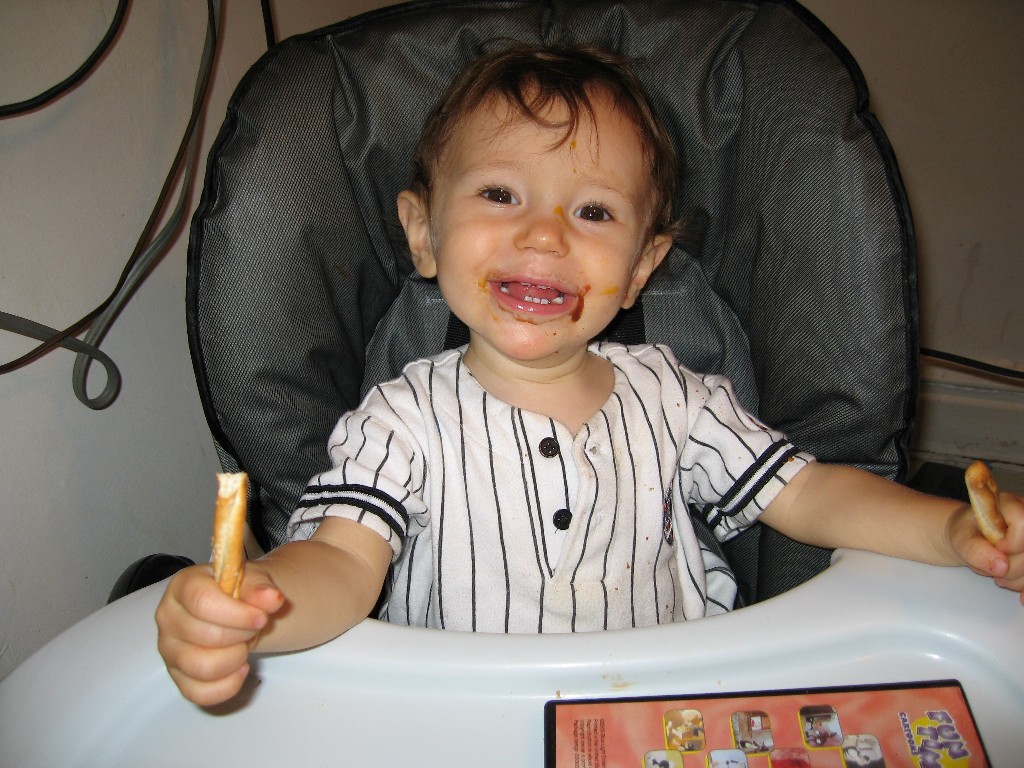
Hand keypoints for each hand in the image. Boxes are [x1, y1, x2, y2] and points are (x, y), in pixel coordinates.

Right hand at [155, 562, 285, 705]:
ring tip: (244, 646)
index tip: (262, 617)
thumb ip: (261, 589)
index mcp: (183, 587)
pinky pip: (199, 694)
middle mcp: (168, 618)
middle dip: (242, 635)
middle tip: (253, 628)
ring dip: (235, 659)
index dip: (237, 614)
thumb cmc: (239, 594)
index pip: (202, 602)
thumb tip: (271, 599)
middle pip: (206, 636)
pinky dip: (228, 686)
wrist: (235, 612)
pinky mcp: (177, 677)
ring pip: (202, 668)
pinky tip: (241, 668)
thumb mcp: (253, 582)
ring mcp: (169, 650)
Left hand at [948, 491, 1023, 603]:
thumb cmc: (965, 533)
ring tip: (1000, 577)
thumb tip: (1001, 566)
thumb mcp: (961, 539)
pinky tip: (1022, 598)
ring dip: (1019, 580)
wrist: (969, 539)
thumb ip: (976, 550)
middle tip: (995, 571)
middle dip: (1013, 568)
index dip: (1011, 543)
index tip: (996, 547)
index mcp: (1011, 504)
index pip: (1023, 524)